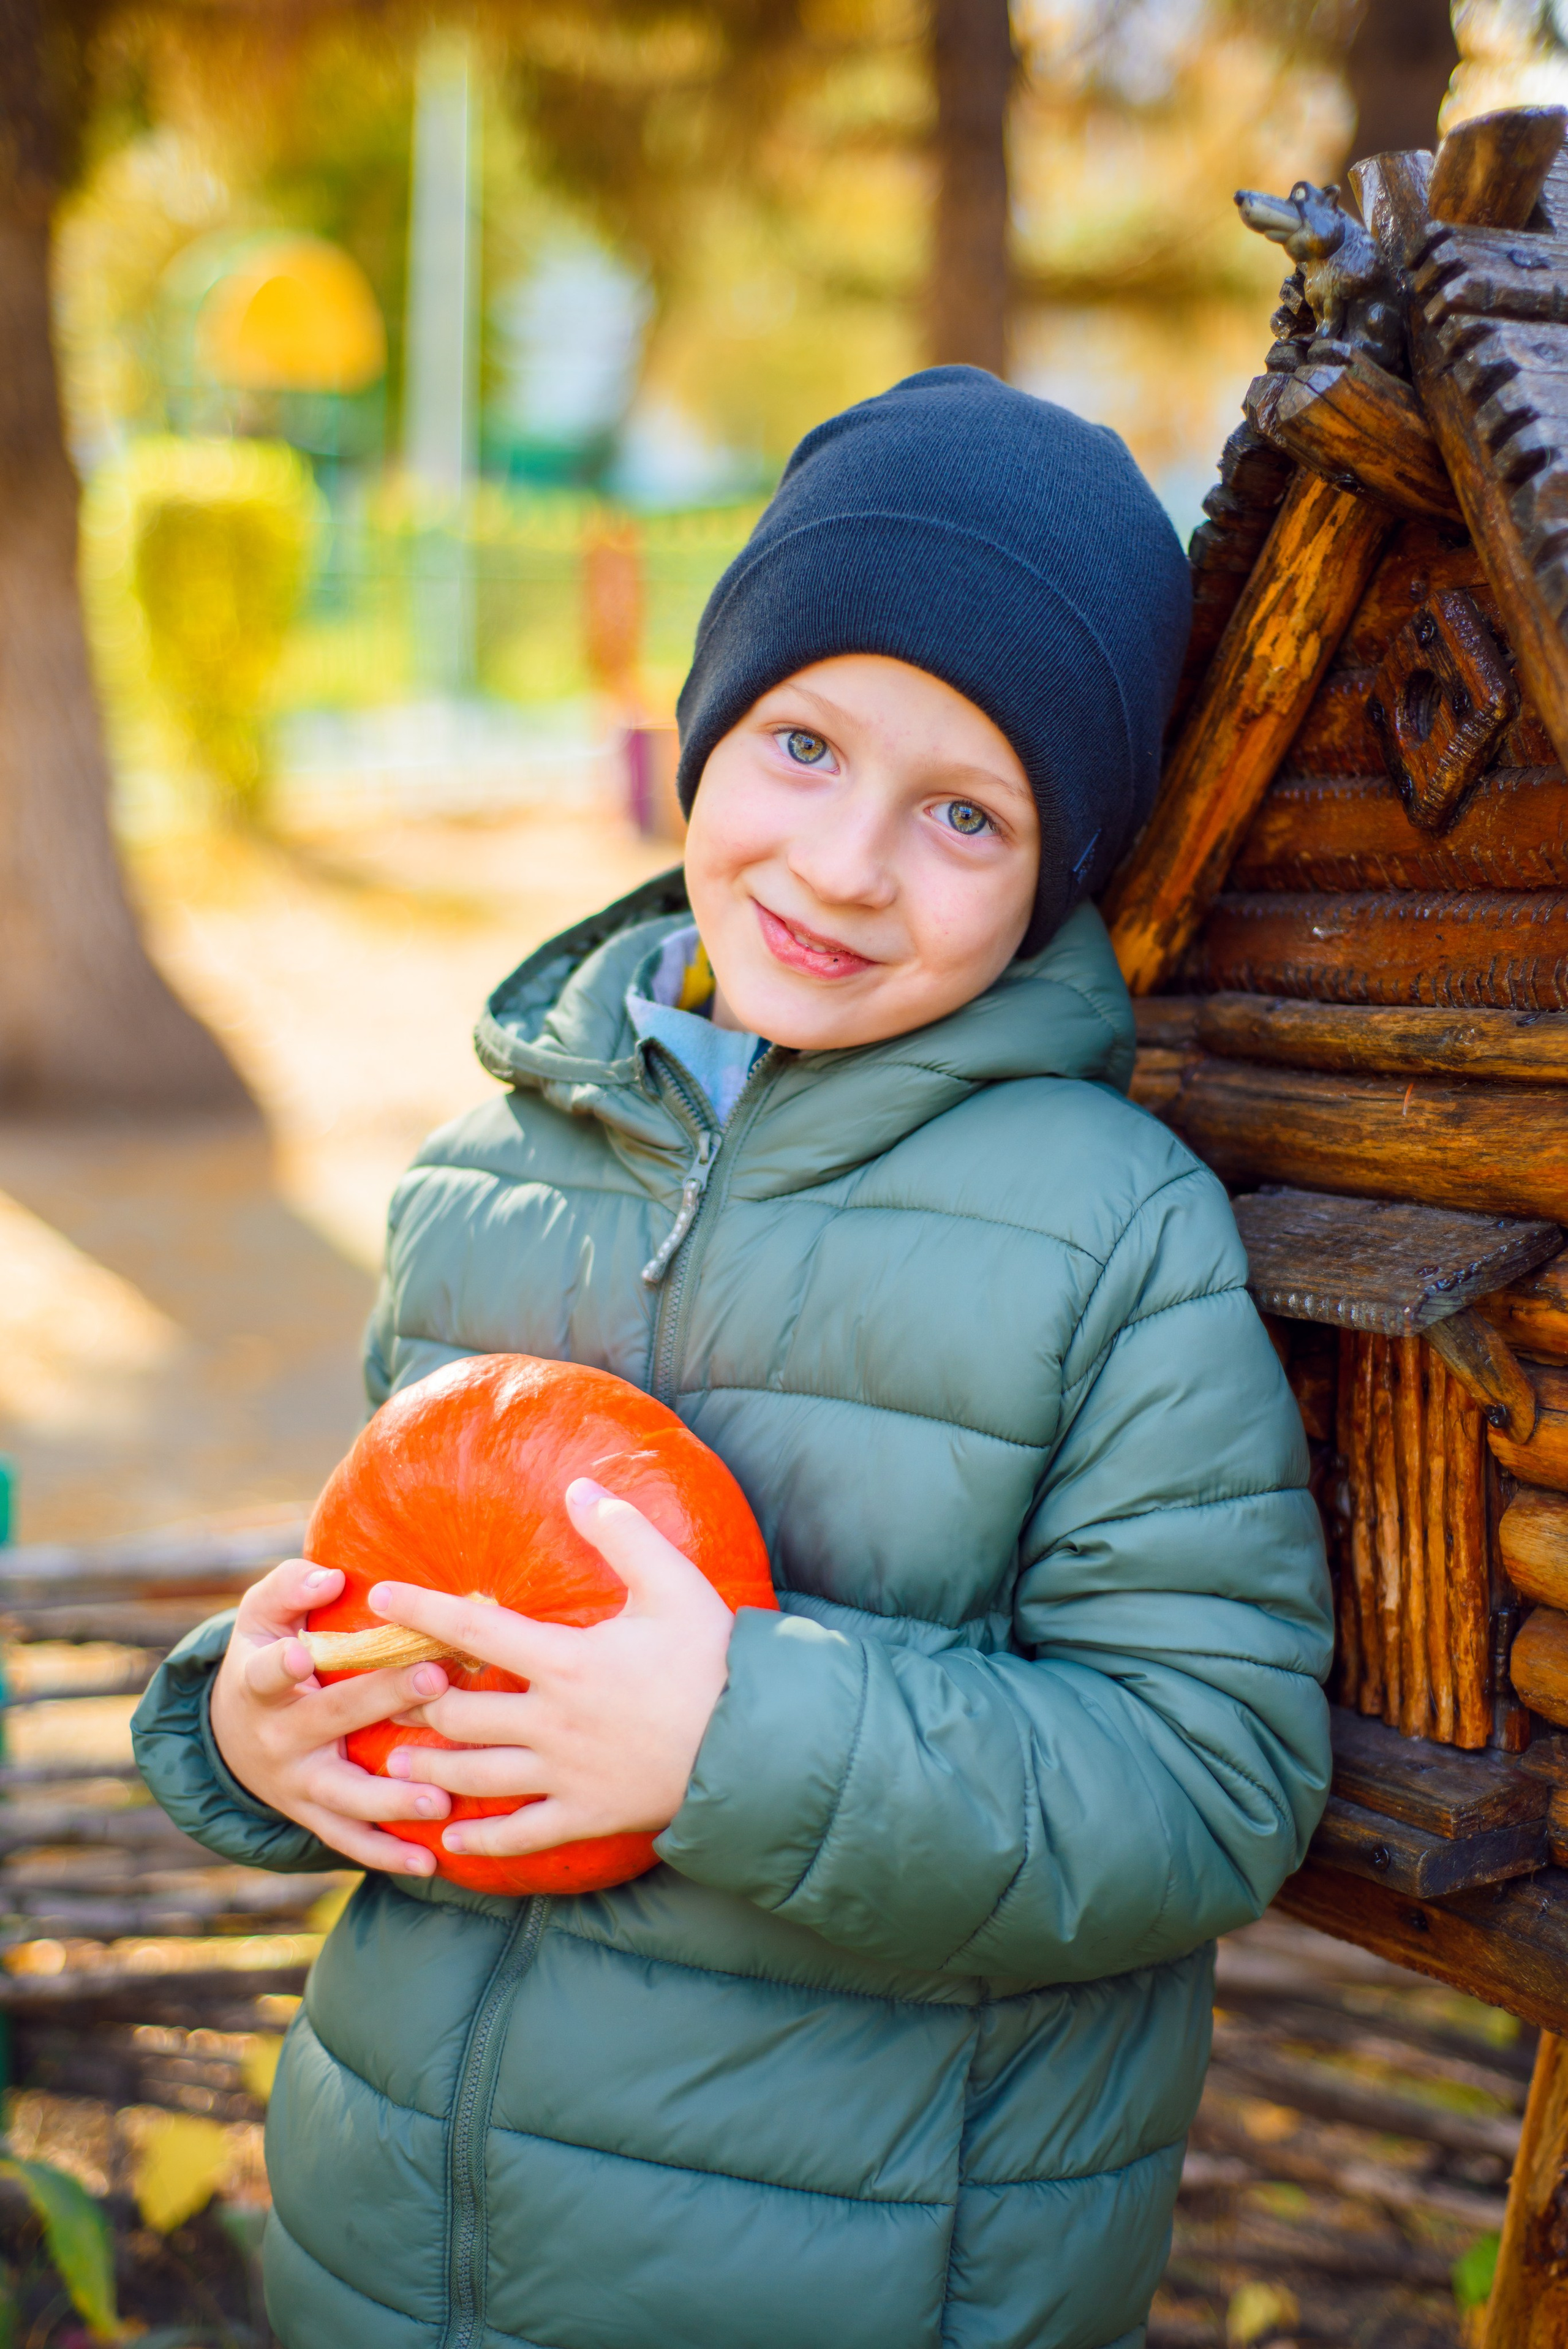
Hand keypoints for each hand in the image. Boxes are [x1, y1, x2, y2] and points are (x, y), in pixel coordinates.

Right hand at [208, 1558, 453, 1876]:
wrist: (232, 1736)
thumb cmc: (265, 1654)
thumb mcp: (260, 1617)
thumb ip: (289, 1589)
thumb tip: (329, 1576)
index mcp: (260, 1685)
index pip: (266, 1672)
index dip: (282, 1663)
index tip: (304, 1650)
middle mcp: (279, 1738)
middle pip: (330, 1720)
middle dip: (381, 1700)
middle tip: (433, 1681)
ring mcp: (297, 1784)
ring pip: (345, 1796)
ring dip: (393, 1799)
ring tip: (440, 1800)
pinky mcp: (315, 1816)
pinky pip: (351, 1840)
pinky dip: (388, 1855)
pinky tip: (431, 1861)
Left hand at [374, 1478, 735, 1862]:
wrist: (757, 1744)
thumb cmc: (716, 1659)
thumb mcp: (674, 1585)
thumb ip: (623, 1534)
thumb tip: (579, 1488)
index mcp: (566, 1661)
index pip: (473, 1630)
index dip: (421, 1611)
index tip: (380, 1599)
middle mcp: (552, 1720)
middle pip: (459, 1714)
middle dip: (415, 1703)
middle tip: (386, 1695)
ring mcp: (565, 1774)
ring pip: (476, 1776)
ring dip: (430, 1768)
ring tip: (399, 1761)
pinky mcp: (586, 1815)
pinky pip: (520, 1836)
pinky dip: (480, 1841)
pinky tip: (451, 1840)